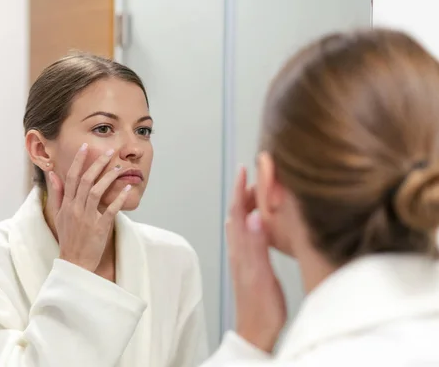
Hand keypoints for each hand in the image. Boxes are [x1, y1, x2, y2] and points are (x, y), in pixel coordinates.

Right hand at [47, 143, 130, 272]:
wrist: (74, 263)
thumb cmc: (68, 237)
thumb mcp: (59, 214)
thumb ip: (57, 193)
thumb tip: (53, 174)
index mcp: (66, 204)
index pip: (71, 177)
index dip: (78, 161)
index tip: (85, 147)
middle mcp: (75, 209)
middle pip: (85, 180)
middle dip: (97, 164)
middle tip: (109, 151)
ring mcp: (87, 218)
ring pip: (97, 192)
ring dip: (108, 178)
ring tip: (118, 168)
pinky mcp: (99, 228)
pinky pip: (110, 210)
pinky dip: (119, 198)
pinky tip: (127, 188)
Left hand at [226, 166, 286, 352]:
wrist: (256, 331)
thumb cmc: (262, 309)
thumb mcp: (263, 276)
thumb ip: (258, 247)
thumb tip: (255, 217)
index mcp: (242, 249)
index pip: (238, 212)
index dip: (240, 190)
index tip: (245, 169)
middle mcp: (239, 250)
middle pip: (238, 213)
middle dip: (245, 192)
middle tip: (258, 175)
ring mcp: (242, 257)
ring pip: (242, 223)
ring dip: (248, 204)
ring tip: (259, 191)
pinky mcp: (248, 263)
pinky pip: (247, 234)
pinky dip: (252, 219)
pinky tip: (260, 221)